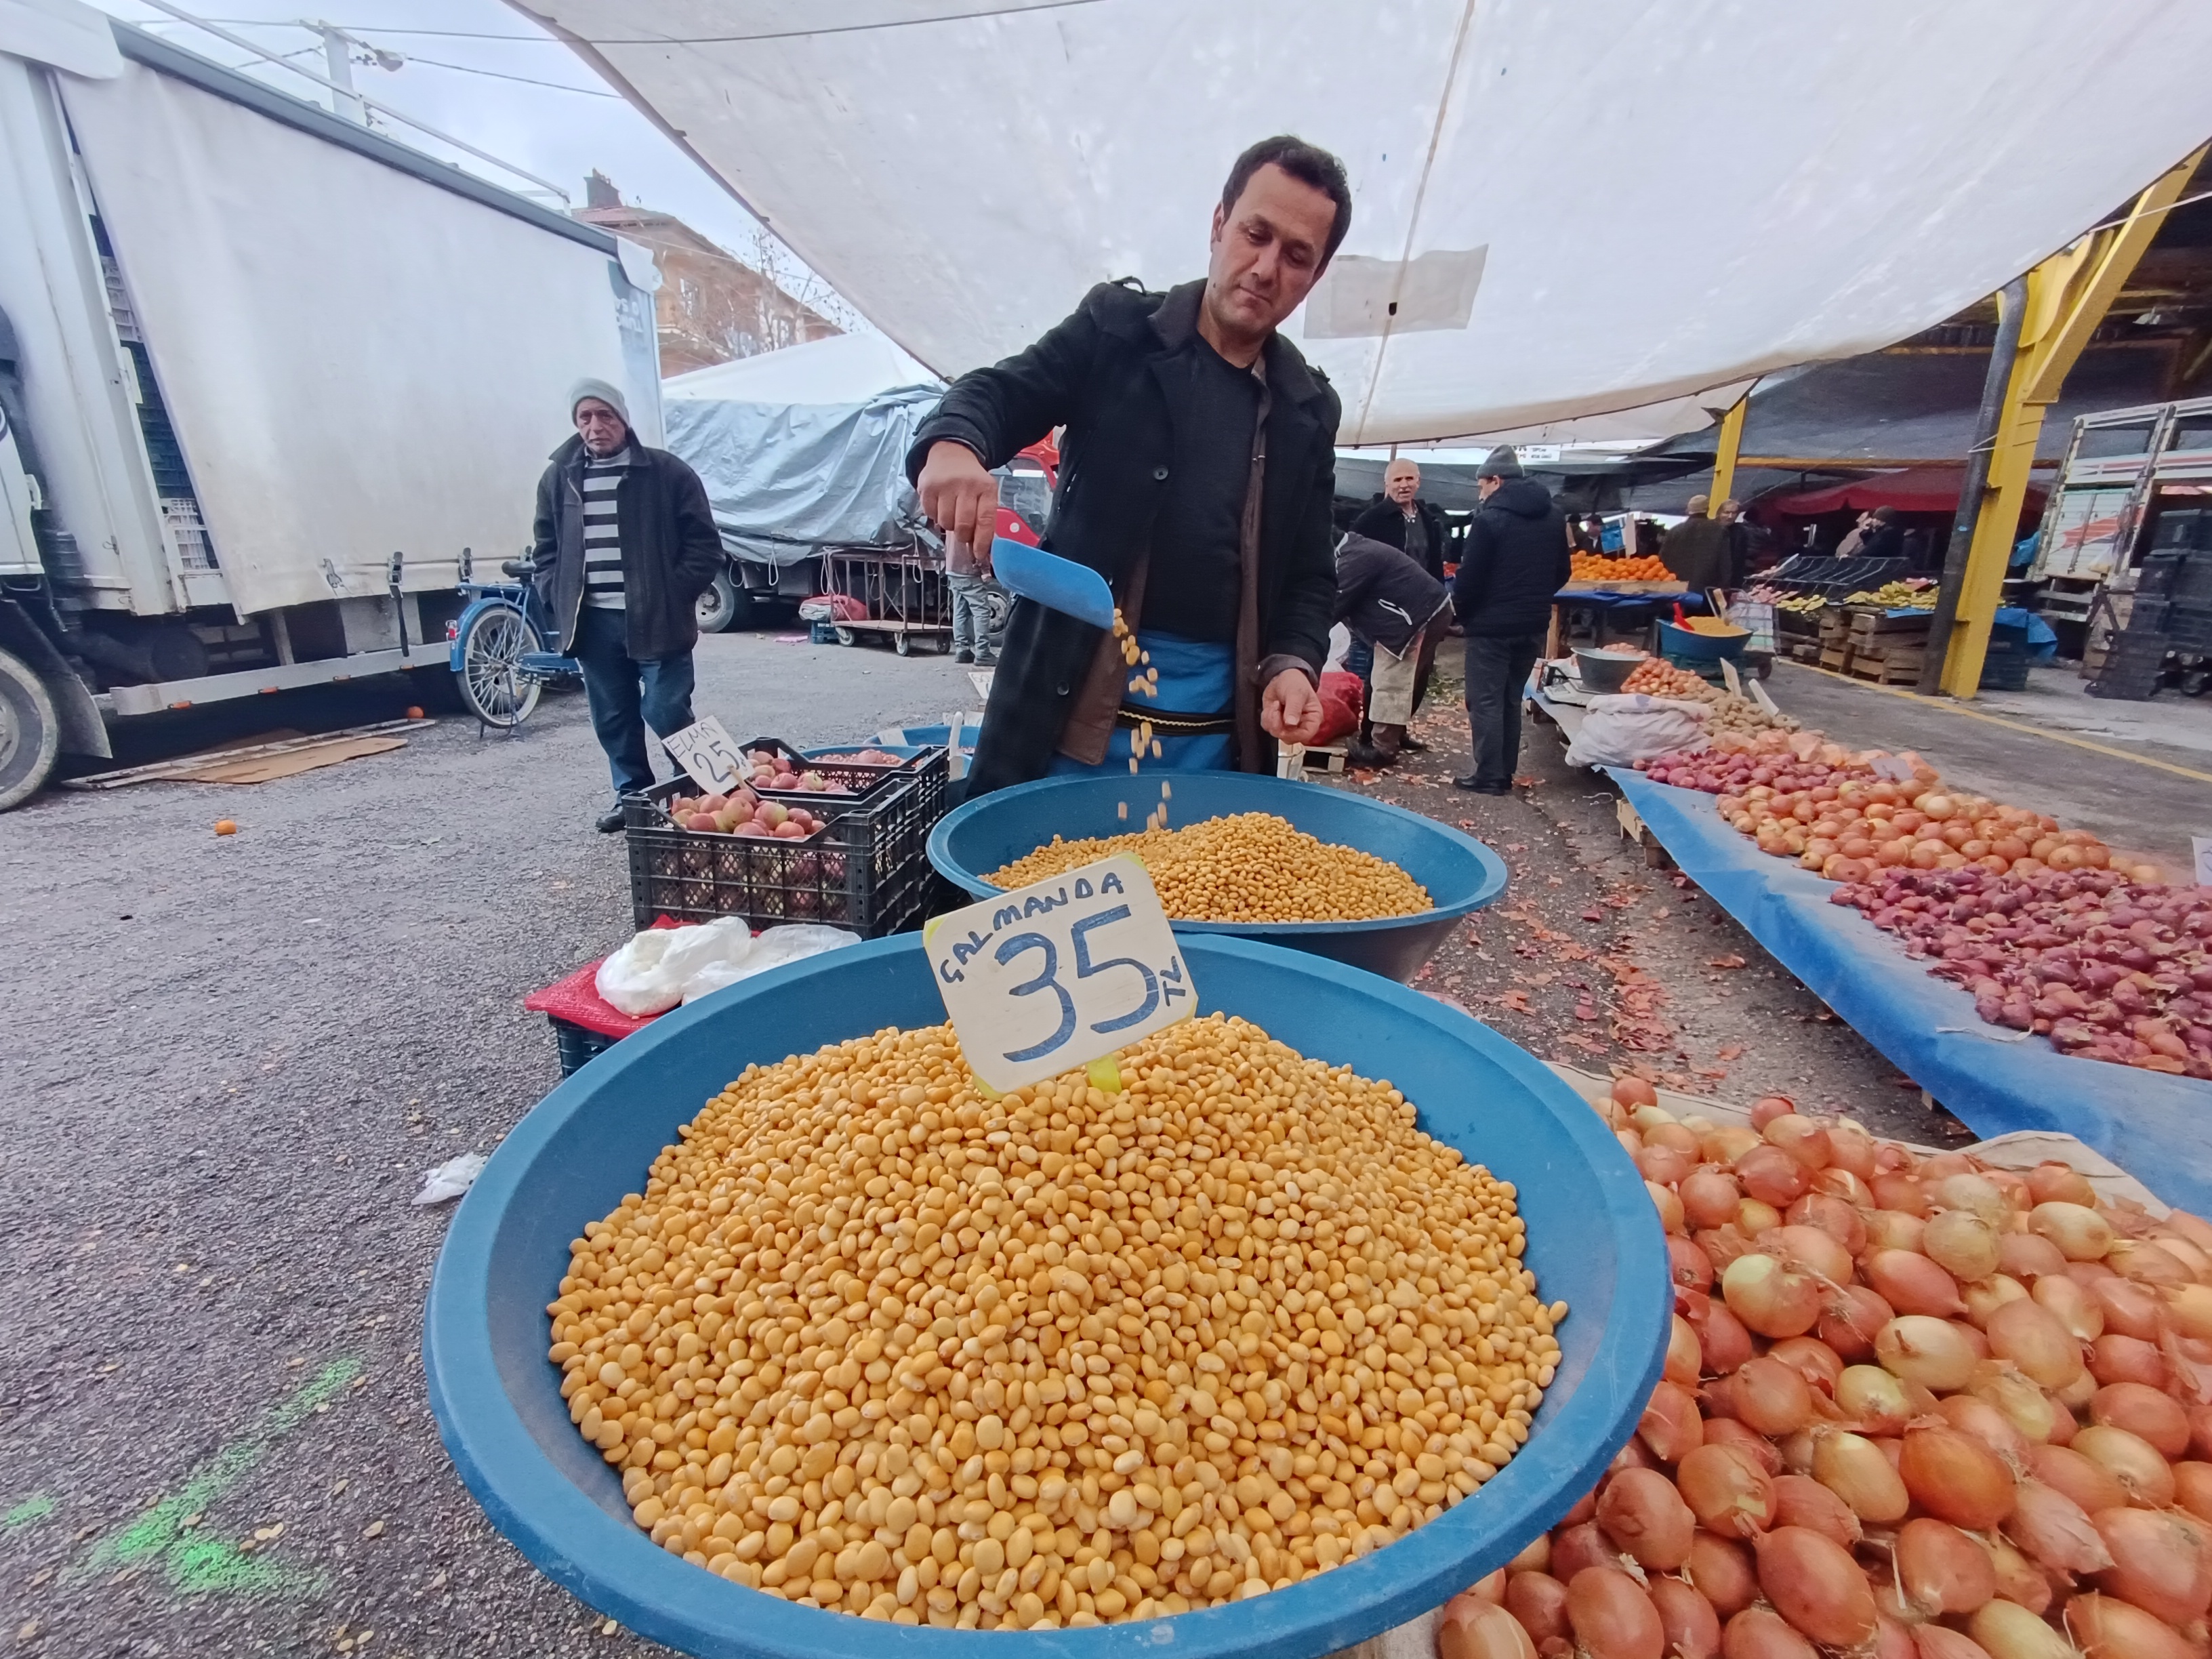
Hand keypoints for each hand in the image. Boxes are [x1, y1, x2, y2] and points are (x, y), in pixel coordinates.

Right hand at [917, 441, 999, 567]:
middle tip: (963, 533)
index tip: (979, 555)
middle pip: (963, 525)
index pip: (986, 520)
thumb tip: (979, 549)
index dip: (982, 541)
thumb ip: (983, 518)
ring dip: (948, 525)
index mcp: (986, 488)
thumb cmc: (971, 480)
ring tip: (951, 513)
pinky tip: (940, 505)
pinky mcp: (927, 487)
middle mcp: (966, 485)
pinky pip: (930, 514)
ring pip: (945, 522)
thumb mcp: (984, 493)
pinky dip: (935, 516)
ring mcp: (945, 485)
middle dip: (963, 535)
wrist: (951, 454)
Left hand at [1260, 669, 1323, 743]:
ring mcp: (1288, 725)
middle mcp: (1301, 724)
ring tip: (1276, 705)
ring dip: (1271, 719)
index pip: (1307, 735)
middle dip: (1279, 725)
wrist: (1281, 676)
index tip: (1286, 724)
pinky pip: (1268, 727)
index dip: (1295, 734)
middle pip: (1289, 737)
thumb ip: (1294, 708)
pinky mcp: (1276, 723)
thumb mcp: (1296, 692)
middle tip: (1277, 710)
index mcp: (1313, 717)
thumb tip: (1291, 724)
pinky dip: (1266, 717)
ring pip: (1276, 733)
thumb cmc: (1295, 682)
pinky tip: (1272, 707)